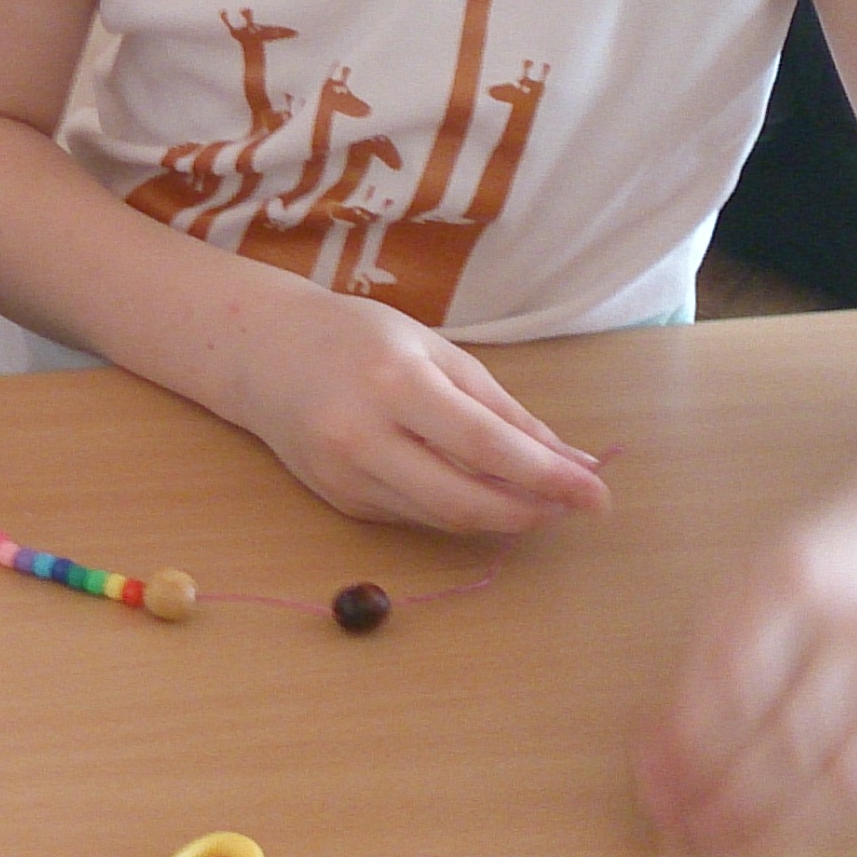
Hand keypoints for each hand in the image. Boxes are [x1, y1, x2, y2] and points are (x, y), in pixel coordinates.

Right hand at [220, 291, 608, 534]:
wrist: (260, 354)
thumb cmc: (356, 338)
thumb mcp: (436, 353)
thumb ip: (502, 410)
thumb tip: (571, 460)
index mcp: (395, 385)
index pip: (486, 447)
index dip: (549, 478)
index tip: (597, 493)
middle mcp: (363, 439)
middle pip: (463, 503)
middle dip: (531, 512)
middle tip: (572, 506)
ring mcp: (346, 478)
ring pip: (442, 519)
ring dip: (501, 515)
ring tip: (538, 497)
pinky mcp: (339, 501)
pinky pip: (415, 516)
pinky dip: (458, 509)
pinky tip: (480, 490)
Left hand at [632, 515, 856, 856]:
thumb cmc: (813, 570)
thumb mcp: (743, 585)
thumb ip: (700, 664)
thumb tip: (655, 756)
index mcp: (797, 584)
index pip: (734, 680)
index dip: (687, 745)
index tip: (650, 784)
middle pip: (789, 738)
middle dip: (725, 802)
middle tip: (676, 837)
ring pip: (841, 779)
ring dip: (774, 834)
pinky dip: (828, 831)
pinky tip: (784, 846)